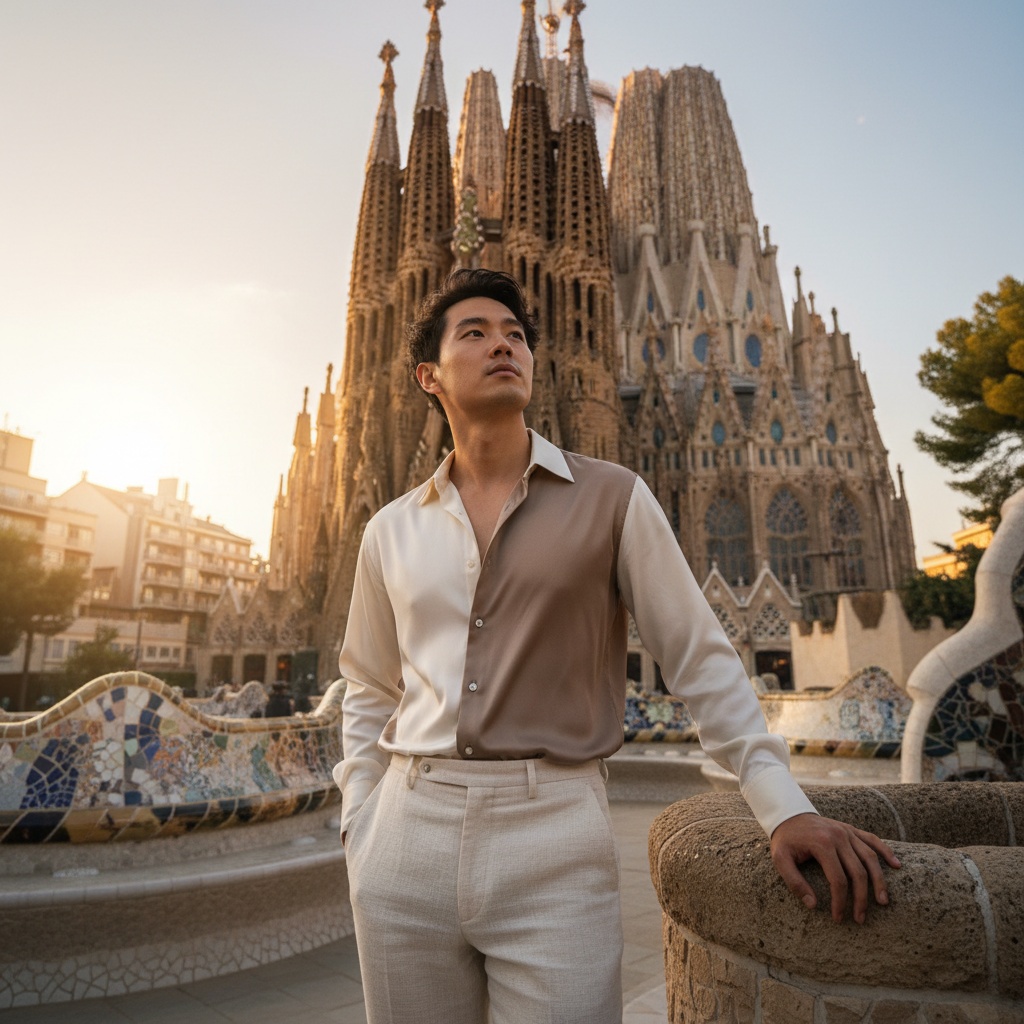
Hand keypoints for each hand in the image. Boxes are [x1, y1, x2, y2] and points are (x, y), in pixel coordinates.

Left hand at [770, 812, 900, 923]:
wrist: (788, 814)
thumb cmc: (785, 840)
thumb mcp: (780, 859)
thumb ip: (794, 882)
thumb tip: (813, 905)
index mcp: (822, 844)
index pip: (838, 879)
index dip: (840, 901)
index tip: (838, 917)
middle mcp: (838, 836)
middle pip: (858, 872)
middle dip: (861, 898)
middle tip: (860, 918)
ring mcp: (847, 831)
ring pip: (870, 858)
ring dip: (879, 881)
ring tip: (883, 902)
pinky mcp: (851, 829)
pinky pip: (872, 839)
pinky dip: (886, 851)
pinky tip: (896, 865)